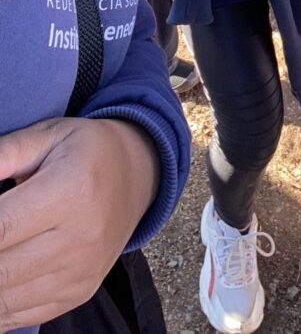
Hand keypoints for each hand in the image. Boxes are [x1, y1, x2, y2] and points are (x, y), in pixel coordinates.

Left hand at [0, 116, 158, 330]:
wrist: (138, 175)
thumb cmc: (85, 150)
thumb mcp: (47, 135)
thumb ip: (3, 154)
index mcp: (71, 191)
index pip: (1, 227)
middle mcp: (80, 238)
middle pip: (0, 271)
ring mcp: (80, 272)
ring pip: (4, 300)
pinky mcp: (79, 292)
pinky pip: (21, 314)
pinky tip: (0, 275)